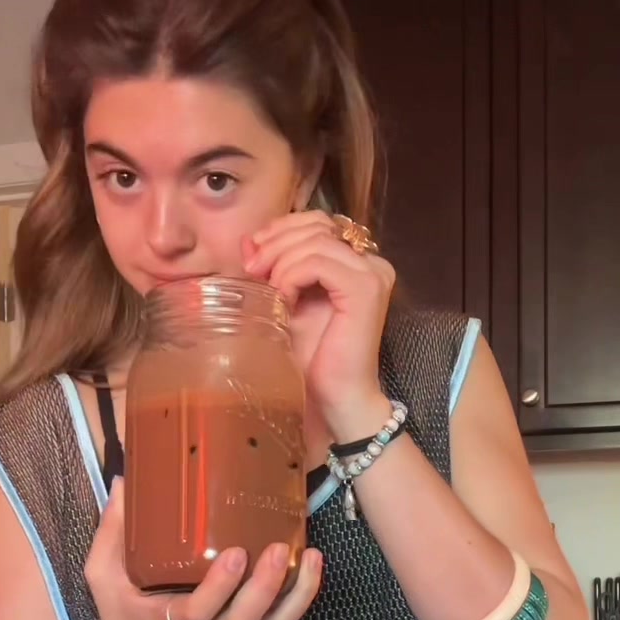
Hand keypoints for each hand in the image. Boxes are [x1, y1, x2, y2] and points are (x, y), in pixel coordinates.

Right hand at [84, 479, 322, 619]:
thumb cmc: (122, 608)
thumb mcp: (102, 573)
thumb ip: (111, 530)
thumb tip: (127, 481)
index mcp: (168, 619)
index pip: (199, 611)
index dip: (221, 587)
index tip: (236, 553)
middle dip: (266, 588)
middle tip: (281, 548)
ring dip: (296, 595)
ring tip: (312, 555)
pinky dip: (302, 597)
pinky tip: (314, 563)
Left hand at [243, 211, 395, 442]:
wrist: (335, 397)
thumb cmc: (313, 357)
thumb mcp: (286, 300)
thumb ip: (274, 267)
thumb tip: (247, 240)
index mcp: (357, 261)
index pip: (318, 222)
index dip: (281, 229)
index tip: (252, 255)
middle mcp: (371, 262)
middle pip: (316, 225)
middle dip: (275, 242)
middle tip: (251, 270)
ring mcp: (373, 273)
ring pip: (315, 241)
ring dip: (280, 262)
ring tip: (269, 291)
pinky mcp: (366, 288)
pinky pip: (318, 263)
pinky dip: (292, 276)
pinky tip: (284, 299)